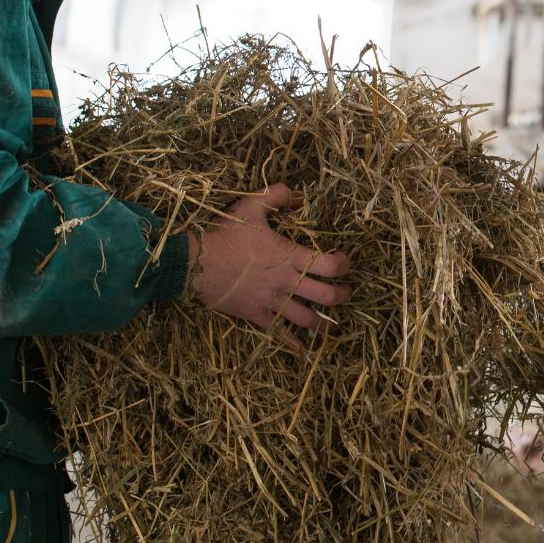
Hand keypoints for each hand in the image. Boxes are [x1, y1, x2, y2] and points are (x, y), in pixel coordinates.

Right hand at [188, 183, 350, 331]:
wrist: (197, 263)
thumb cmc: (225, 235)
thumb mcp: (250, 207)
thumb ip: (274, 196)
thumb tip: (295, 192)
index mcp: (290, 256)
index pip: (330, 265)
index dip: (344, 265)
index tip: (346, 264)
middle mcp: (287, 282)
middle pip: (327, 297)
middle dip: (342, 296)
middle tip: (346, 293)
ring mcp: (272, 301)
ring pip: (307, 319)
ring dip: (323, 323)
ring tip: (331, 324)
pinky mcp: (256, 315)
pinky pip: (279, 333)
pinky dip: (292, 343)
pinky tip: (302, 349)